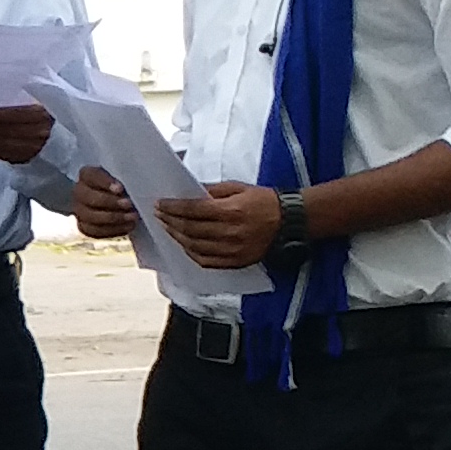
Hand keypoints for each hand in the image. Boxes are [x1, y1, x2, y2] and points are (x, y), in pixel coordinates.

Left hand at [0, 102, 55, 168]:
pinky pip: (3, 155)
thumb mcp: (44, 105)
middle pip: (6, 131)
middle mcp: (41, 132)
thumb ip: (24, 103)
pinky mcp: (27, 160)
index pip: (17, 115)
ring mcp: (35, 148)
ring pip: (2, 144)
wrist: (65, 144)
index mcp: (44, 114)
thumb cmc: (48, 118)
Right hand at [72, 165, 135, 240]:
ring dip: (113, 218)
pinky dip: (113, 230)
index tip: (120, 189)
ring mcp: (79, 210)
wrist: (120, 201)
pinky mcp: (84, 226)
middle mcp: (79, 192)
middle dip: (110, 202)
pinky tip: (128, 226)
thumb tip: (136, 183)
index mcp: (87, 175)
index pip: (91, 176)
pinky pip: (95, 230)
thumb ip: (127, 177)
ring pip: (90, 216)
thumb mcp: (125, 176)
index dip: (105, 182)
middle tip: (129, 204)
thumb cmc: (125, 184)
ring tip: (133, 217)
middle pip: (89, 197)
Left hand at [156, 182, 284, 270]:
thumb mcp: (239, 188)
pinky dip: (191, 253)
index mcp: (231, 211)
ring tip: (168, 228)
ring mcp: (232, 250)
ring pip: (194, 246)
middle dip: (170, 221)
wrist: (291, 221)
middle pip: (190, 229)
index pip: (193, 210)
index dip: (173, 207)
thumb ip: (212, 191)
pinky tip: (184, 245)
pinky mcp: (235, 261)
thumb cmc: (264, 201)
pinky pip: (206, 261)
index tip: (159, 204)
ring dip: (177, 237)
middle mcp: (230, 232)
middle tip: (159, 215)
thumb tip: (188, 193)